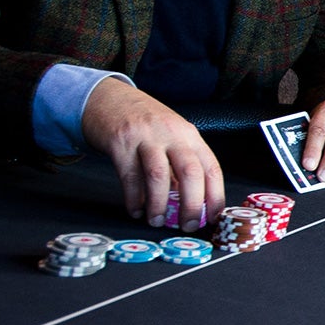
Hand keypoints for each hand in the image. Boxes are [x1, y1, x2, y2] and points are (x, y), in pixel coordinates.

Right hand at [80, 79, 224, 230]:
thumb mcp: (172, 138)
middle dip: (192, 204)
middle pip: (190, 171)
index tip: (213, 218)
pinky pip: (129, 176)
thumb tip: (191, 205)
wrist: (109, 98)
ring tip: (157, 221)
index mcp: (190, 136)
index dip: (215, 196)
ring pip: (159, 175)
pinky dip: (133, 199)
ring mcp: (145, 137)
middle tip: (187, 225)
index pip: (211, 168)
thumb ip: (181, 167)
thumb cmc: (145, 124)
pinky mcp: (120, 142)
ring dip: (159, 204)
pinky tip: (136, 210)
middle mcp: (171, 134)